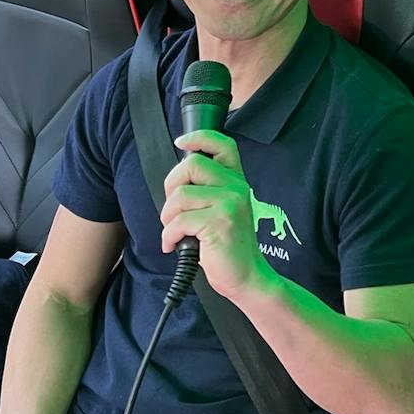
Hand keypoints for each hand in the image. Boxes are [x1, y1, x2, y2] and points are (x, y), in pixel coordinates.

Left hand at [161, 129, 267, 299]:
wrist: (246, 275)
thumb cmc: (227, 244)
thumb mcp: (222, 209)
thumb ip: (207, 190)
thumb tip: (176, 179)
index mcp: (236, 181)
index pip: (222, 145)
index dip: (199, 137)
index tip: (181, 143)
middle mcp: (236, 187)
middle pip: (190, 165)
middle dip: (170, 187)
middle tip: (173, 210)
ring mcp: (230, 203)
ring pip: (180, 195)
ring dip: (167, 217)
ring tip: (175, 232)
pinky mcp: (219, 222)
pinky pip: (178, 221)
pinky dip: (169, 236)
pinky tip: (175, 245)